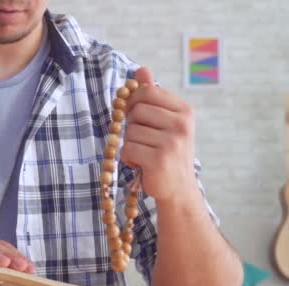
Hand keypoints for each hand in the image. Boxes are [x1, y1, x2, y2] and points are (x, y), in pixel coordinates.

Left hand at [121, 67, 197, 200]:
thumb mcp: (163, 121)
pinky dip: (128, 158)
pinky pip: (128, 149)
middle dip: (131, 125)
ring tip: (145, 153)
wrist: (178, 188)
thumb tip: (141, 69)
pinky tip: (141, 164)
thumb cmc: (167, 151)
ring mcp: (172, 142)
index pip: (147, 91)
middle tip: (143, 139)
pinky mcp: (159, 159)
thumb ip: (152, 95)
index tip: (135, 115)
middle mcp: (182, 124)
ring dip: (130, 144)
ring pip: (130, 131)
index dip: (133, 102)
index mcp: (184, 110)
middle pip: (136, 110)